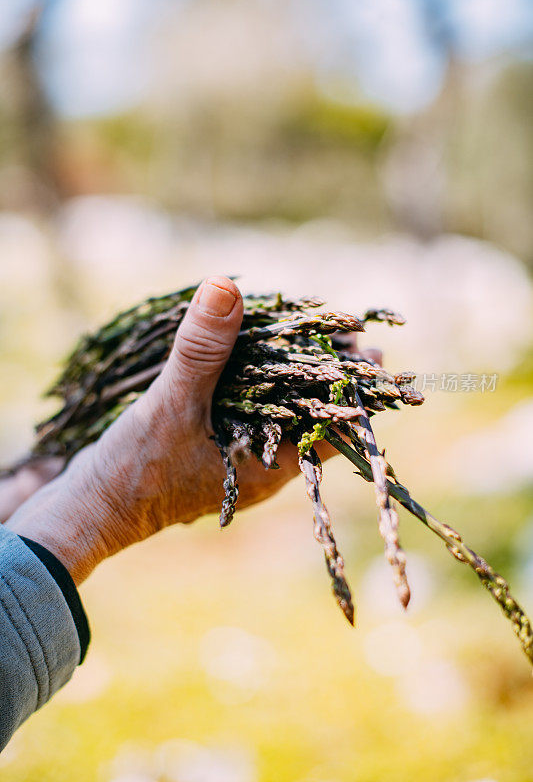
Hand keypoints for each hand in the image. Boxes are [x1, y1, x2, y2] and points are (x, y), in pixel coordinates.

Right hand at [6, 277, 380, 584]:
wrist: (88, 511)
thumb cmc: (134, 474)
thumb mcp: (171, 407)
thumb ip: (202, 352)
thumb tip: (227, 288)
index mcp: (273, 467)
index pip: (334, 423)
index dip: (353, 383)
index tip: (367, 344)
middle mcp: (263, 463)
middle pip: (310, 411)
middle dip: (324, 370)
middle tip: (338, 325)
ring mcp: (236, 454)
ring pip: (276, 407)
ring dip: (286, 371)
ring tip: (299, 329)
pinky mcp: (210, 444)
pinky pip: (244, 406)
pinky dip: (251, 377)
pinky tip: (244, 351)